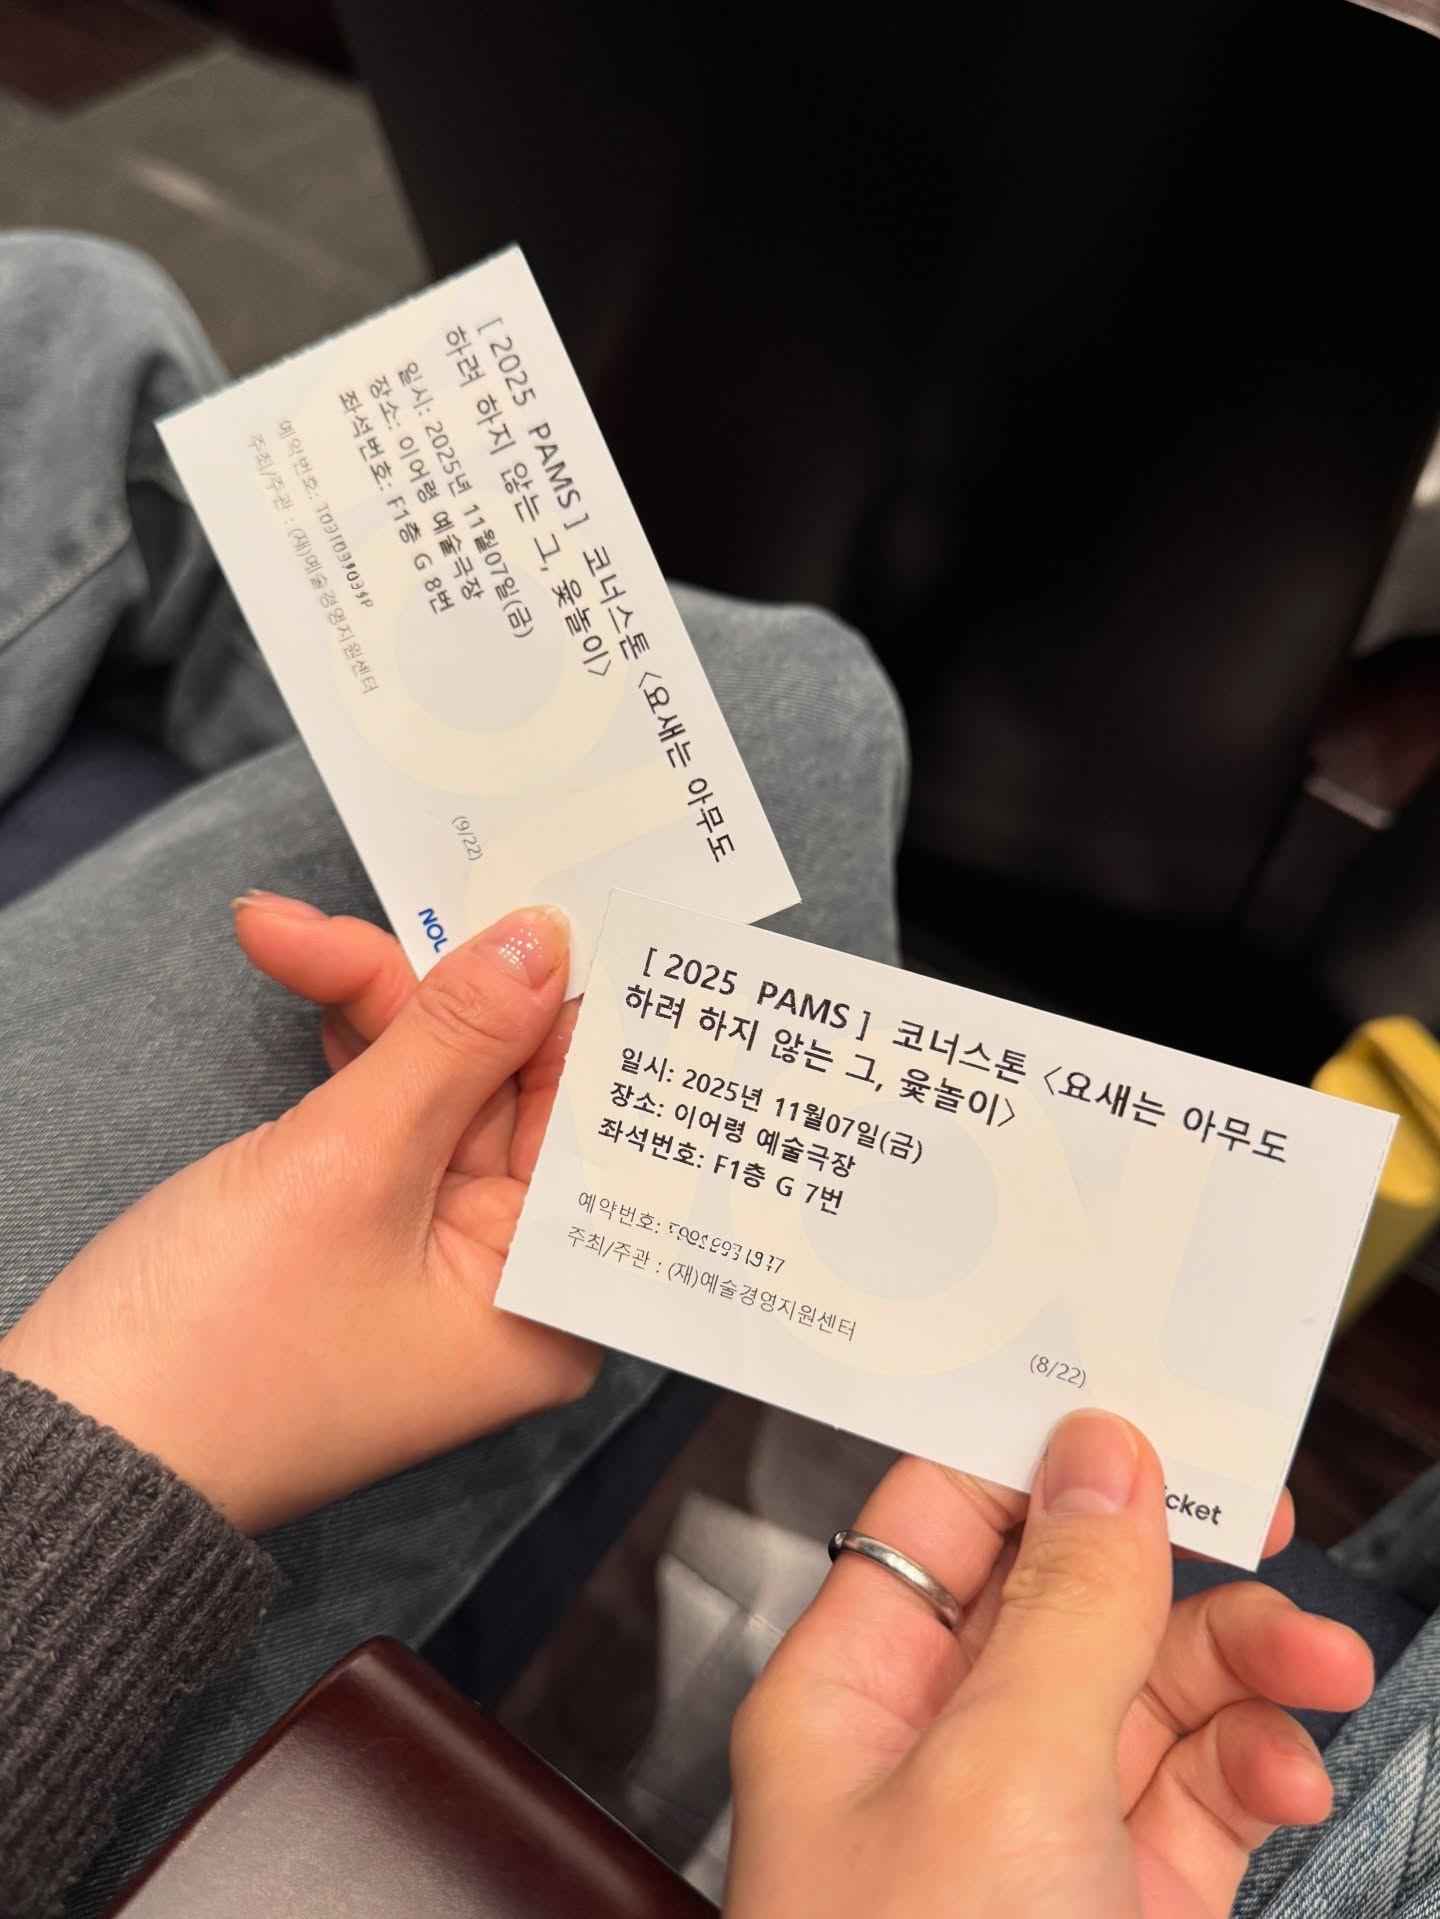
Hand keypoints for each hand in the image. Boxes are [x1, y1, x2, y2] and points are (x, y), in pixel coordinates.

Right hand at [0, 899, 598, 1531]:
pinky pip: (386, 1107)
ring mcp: (434, 1248)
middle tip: (418, 889)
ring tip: (289, 929)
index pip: (603, 1124)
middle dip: (457, 986)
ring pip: (445, 1079)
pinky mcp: (365, 1222)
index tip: (569, 904)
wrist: (65, 1439)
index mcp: (550, 1302)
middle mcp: (512, 1279)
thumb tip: (542, 943)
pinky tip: (304, 963)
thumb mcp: (349, 1165)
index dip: (587, 1005)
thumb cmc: (212, 1348)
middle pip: (521, 1086)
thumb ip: (456, 1041)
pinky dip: (348, 1041)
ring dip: (377, 998)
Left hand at [728, 1413, 1372, 1918]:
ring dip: (1239, 1666)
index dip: (1040, 1459)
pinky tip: (1285, 1771)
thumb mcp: (1000, 1778)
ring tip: (1316, 1666)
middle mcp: (934, 1749)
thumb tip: (1100, 1453)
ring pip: (1146, 1692)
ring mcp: (1033, 1830)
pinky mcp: (1117, 1901)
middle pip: (1063, 1597)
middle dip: (1170, 1565)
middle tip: (1263, 1518)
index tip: (1144, 1418)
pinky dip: (1251, 1769)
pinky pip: (1194, 1793)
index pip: (940, 1519)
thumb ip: (1062, 1608)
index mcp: (852, 1692)